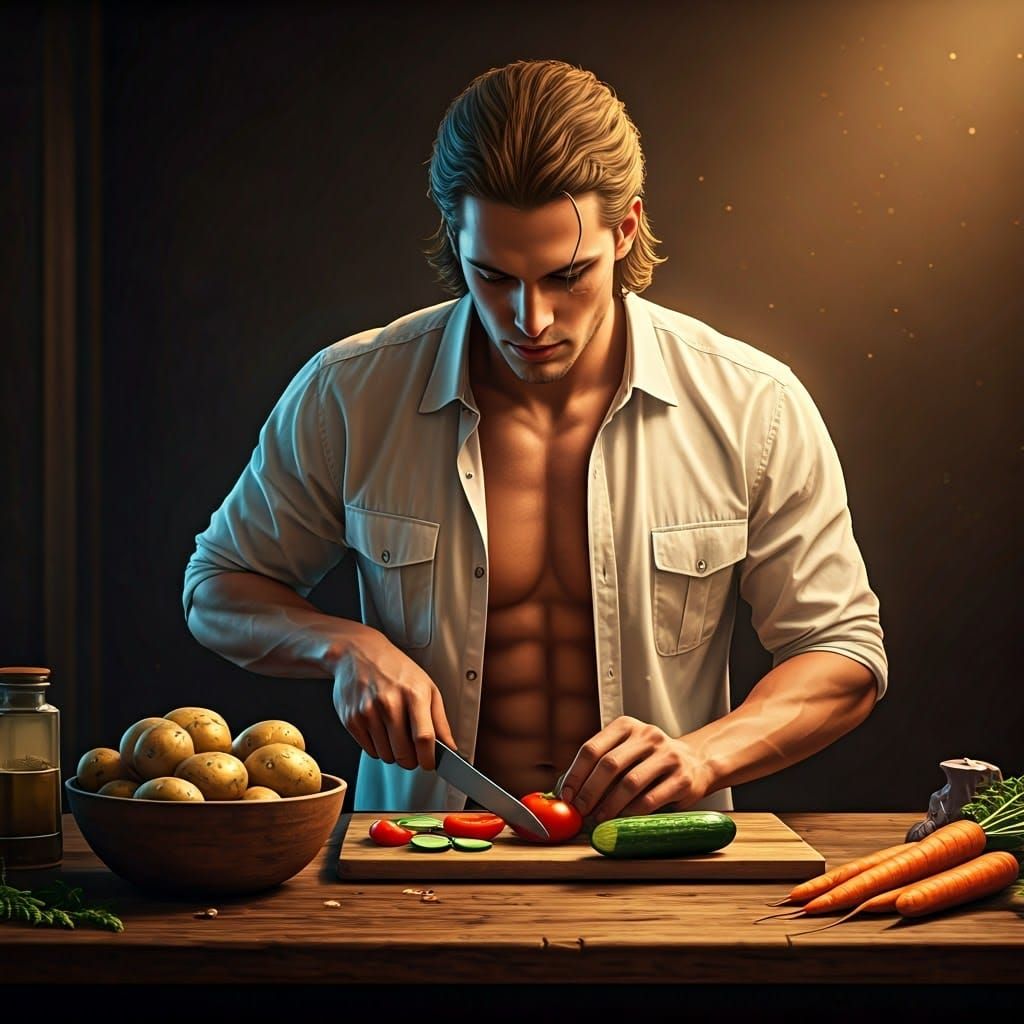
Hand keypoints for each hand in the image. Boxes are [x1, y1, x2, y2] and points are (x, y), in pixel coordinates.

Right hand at [331, 628, 456, 771]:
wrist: (358, 653)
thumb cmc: (396, 669)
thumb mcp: (426, 686)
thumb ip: (439, 720)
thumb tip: (449, 748)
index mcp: (413, 693)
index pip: (424, 738)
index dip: (429, 758)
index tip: (430, 764)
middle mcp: (389, 702)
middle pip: (404, 753)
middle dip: (412, 760)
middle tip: (413, 752)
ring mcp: (367, 711)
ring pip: (386, 755)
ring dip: (394, 754)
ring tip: (394, 734)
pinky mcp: (351, 719)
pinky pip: (369, 750)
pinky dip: (378, 748)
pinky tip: (380, 730)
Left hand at [557, 716, 713, 822]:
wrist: (697, 762)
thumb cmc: (651, 761)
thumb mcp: (627, 751)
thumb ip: (601, 764)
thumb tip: (567, 790)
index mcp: (627, 726)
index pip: (592, 748)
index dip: (576, 774)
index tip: (567, 795)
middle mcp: (647, 736)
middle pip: (609, 764)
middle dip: (590, 791)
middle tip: (580, 811)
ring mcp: (667, 756)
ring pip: (629, 783)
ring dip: (609, 805)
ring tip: (598, 819)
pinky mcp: (682, 778)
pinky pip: (651, 799)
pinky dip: (632, 813)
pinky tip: (622, 820)